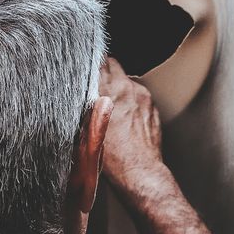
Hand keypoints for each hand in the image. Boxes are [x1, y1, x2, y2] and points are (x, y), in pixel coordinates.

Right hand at [98, 58, 165, 193]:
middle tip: (98, 84)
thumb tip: (81, 94)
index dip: (91, 64)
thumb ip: (85, 106)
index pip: (97, 61)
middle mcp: (125, 88)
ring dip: (120, 87)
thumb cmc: (111, 157)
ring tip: (113, 107)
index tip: (86, 68)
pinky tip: (126, 118)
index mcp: (106, 91)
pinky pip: (139, 95)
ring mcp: (142, 95)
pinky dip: (132, 101)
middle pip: (113, 64)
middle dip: (106, 71)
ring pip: (127, 80)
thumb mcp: (86, 129)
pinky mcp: (152, 106)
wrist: (138, 171)